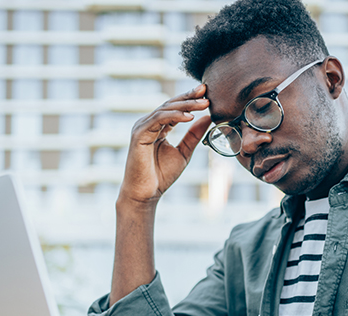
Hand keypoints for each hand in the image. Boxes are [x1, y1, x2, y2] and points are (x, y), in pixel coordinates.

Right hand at [120, 85, 210, 205]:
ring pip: (166, 109)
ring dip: (186, 105)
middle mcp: (148, 123)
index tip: (207, 93)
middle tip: (205, 90)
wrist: (146, 193)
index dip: (190, 99)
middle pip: (170, 104)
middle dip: (189, 96)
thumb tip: (208, 118)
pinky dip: (175, 116)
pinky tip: (190, 117)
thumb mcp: (184, 152)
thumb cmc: (161, 176)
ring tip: (203, 103)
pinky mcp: (139, 134)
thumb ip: (194, 135)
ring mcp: (142, 127)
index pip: (175, 108)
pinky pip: (158, 119)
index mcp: (157, 127)